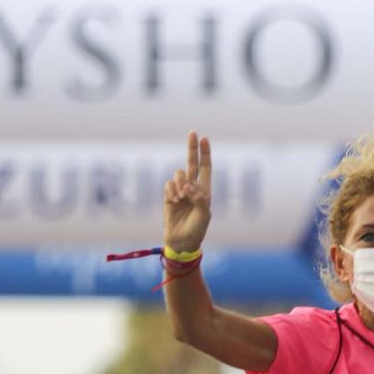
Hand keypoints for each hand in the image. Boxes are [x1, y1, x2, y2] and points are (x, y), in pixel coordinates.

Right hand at [163, 131, 213, 253]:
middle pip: (191, 163)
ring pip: (179, 174)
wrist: (181, 241)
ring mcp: (179, 191)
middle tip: (193, 132)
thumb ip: (200, 199)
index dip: (205, 154)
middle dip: (192, 148)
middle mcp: (192, 188)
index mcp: (204, 190)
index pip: (205, 168)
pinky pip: (168, 184)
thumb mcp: (204, 216)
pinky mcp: (168, 196)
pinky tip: (174, 201)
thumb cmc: (197, 230)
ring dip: (181, 182)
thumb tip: (188, 186)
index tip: (205, 139)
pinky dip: (172, 191)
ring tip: (182, 197)